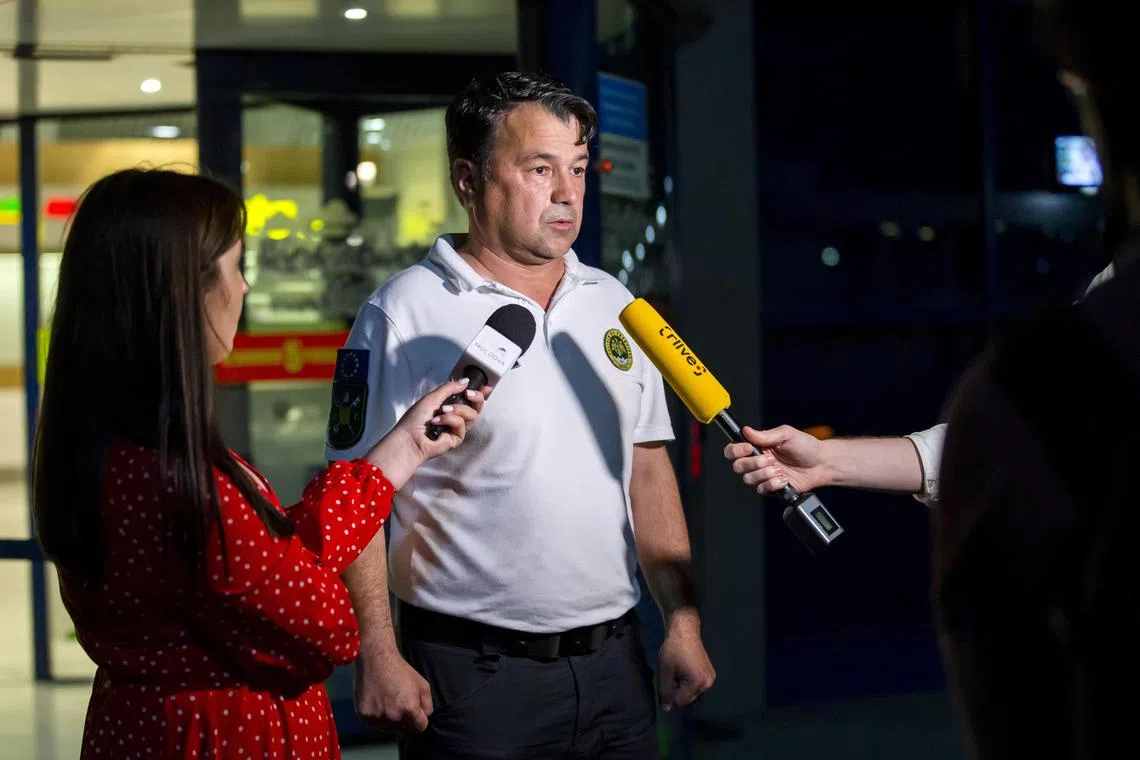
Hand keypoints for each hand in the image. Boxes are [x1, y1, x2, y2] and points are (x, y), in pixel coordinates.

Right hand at [354, 647, 433, 733]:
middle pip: (404, 729)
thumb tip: (424, 718)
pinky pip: (375, 723)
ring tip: (388, 699)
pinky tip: (378, 700)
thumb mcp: (423, 685)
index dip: (419, 719)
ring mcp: (377, 717)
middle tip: (399, 701)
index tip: (415, 712)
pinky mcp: (364, 716)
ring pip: (389, 728)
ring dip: (390, 718)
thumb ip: (427, 706)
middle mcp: (393, 716)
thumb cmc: (400, 671)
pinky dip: (377, 715)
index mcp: (410, 709)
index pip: (420, 727)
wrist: (376, 660)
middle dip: (404, 718)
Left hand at [365, 377, 489, 489]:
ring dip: (457, 409)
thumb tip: (466, 381)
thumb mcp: (432, 397)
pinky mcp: (457, 438)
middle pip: (476, 406)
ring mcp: (456, 427)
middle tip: (468, 394)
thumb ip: (450, 388)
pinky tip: (437, 423)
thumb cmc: (415, 419)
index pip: (469, 399)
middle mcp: (455, 416)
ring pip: (472, 414)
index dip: (479, 393)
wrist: (409, 438)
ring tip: (442, 411)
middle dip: (476, 397)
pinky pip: (462, 424)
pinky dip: (450, 420)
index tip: (487, 386)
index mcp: (449, 405)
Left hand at [657, 616, 715, 711]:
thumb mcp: (665, 672)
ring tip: (678, 671)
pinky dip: (689, 682)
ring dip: (683, 687)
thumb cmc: (673, 650)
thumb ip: (665, 692)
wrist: (685, 632)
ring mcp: (711, 679)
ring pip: (692, 693)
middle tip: (673, 674)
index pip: (680, 702)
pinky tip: (684, 670)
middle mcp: (708, 684)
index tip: (668, 679)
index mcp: (697, 683)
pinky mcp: (710, 674)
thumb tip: (667, 710)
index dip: (670, 694)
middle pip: (687, 699)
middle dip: (677, 691)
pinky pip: (697, 686)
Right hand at [723, 425, 828, 494]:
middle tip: (770, 459)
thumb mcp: (786, 435)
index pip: (733, 449)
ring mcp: (763, 475)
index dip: (736, 450)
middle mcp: (757, 461)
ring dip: (764, 474)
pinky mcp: (771, 487)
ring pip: (748, 479)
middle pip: (738, 467)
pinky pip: (761, 489)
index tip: (748, 448)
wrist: (821, 464)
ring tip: (780, 469)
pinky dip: (772, 484)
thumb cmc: (806, 446)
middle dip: (753, 464)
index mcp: (757, 446)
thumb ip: (765, 435)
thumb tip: (746, 431)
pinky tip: (784, 479)